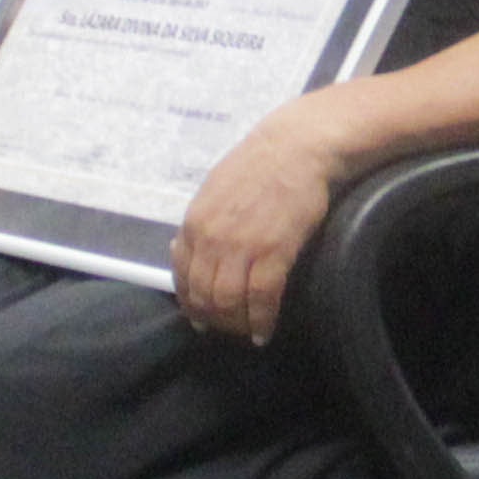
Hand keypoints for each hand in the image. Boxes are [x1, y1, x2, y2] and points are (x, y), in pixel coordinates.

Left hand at [171, 101, 348, 344]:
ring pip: (228, 302)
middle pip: (203, 295)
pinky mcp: (274, 252)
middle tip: (228, 329)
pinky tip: (264, 332)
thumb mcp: (214, 190)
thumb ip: (199, 223)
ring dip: (236, 325)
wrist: (297, 147)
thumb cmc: (259, 165)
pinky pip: (262, 298)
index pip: (182, 277)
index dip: (190, 304)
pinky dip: (262, 321)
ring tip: (246, 332)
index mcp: (194, 223)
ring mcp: (242, 246)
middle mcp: (212, 239)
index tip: (201, 318)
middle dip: (213, 320)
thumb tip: (181, 248)